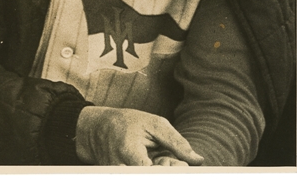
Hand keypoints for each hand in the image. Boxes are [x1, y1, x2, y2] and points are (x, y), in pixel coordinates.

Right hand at [75, 106, 203, 165]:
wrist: (98, 129)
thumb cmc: (129, 123)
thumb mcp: (155, 124)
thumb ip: (177, 143)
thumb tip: (198, 160)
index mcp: (129, 151)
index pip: (151, 172)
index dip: (169, 170)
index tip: (183, 166)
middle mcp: (119, 169)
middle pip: (149, 175)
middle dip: (166, 170)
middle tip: (177, 163)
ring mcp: (116, 174)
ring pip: (146, 175)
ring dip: (159, 169)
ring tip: (160, 158)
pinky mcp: (117, 175)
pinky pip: (141, 174)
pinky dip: (151, 170)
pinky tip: (154, 162)